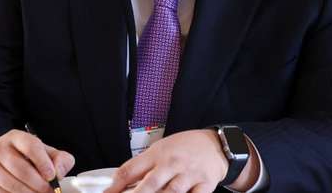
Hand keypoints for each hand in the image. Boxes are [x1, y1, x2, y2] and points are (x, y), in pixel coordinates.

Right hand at [0, 129, 74, 192]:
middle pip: (19, 167)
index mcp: (17, 137)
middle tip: (48, 190)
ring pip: (9, 183)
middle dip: (37, 183)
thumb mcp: (47, 153)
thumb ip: (60, 160)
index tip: (51, 176)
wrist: (6, 162)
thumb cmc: (31, 158)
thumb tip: (58, 172)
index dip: (42, 162)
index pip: (30, 146)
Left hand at [105, 129, 227, 192]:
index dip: (116, 185)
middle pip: (150, 184)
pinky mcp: (205, 185)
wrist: (216, 145)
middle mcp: (173, 163)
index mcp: (158, 153)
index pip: (131, 169)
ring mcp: (189, 175)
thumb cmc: (186, 148)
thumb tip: (122, 184)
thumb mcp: (162, 149)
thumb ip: (144, 165)